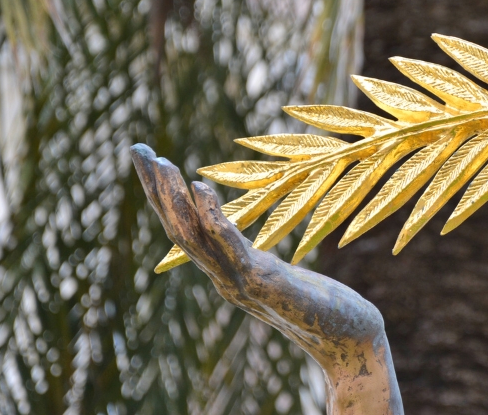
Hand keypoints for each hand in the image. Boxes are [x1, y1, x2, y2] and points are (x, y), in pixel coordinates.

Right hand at [130, 144, 403, 413]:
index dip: (162, 196)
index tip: (146, 157)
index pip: (183, 230)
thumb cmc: (320, 305)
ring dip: (174, 200)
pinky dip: (210, 215)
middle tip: (138, 149)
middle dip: (156, 189)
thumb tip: (237, 240)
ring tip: (162, 164)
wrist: (348, 337)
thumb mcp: (276, 277)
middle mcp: (224, 278)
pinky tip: (200, 186)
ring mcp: (239, 282)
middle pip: (177, 230)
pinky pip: (229, 246)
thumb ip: (251, 260)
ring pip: (193, 238)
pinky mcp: (263, 283)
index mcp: (225, 272)